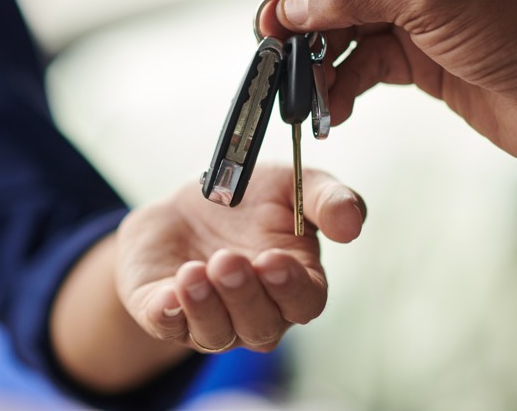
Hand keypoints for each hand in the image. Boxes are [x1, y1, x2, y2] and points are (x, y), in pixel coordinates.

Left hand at [116, 164, 364, 354]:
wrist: (185, 205)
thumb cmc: (249, 200)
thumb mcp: (291, 184)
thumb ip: (327, 200)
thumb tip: (352, 223)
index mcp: (294, 283)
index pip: (303, 302)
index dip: (290, 287)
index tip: (272, 261)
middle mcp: (255, 311)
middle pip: (261, 325)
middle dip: (244, 295)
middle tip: (228, 261)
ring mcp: (210, 318)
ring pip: (215, 332)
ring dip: (206, 305)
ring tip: (194, 271)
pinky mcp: (164, 312)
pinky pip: (166, 325)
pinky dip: (168, 314)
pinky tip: (168, 295)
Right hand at [258, 0, 516, 168]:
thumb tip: (291, 3)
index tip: (272, 14)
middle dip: (312, 27)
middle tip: (276, 56)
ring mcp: (428, 14)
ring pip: (355, 32)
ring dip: (326, 63)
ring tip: (302, 93)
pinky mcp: (428, 59)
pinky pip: (371, 65)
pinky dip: (347, 85)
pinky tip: (332, 107)